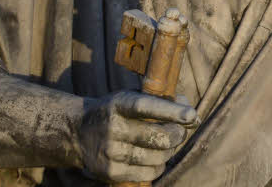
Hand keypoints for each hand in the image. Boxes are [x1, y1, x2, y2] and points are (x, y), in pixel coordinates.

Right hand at [76, 91, 197, 182]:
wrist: (78, 132)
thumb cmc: (117, 112)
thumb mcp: (132, 97)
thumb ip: (162, 102)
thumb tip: (193, 117)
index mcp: (120, 104)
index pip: (147, 106)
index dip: (171, 111)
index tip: (191, 115)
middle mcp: (113, 127)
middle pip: (158, 137)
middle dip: (178, 135)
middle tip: (179, 132)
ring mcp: (110, 152)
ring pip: (157, 157)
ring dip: (169, 152)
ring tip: (165, 145)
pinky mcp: (109, 171)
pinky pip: (147, 174)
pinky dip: (158, 167)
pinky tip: (155, 159)